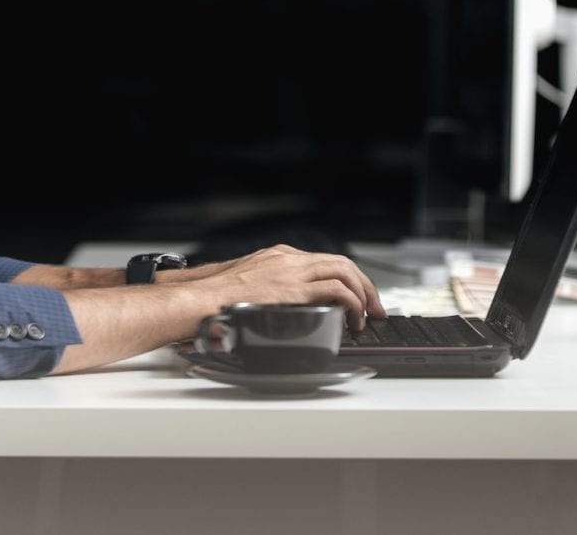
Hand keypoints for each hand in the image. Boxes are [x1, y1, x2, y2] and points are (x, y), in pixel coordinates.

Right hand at [183, 245, 384, 330]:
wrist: (202, 300)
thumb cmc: (217, 299)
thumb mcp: (246, 284)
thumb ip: (267, 289)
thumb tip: (280, 308)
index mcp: (279, 256)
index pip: (324, 262)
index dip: (347, 280)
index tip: (356, 298)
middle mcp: (289, 258)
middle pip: (341, 263)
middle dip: (364, 286)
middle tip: (375, 308)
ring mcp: (292, 271)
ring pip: (344, 272)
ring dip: (363, 295)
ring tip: (367, 317)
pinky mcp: (294, 289)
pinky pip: (336, 291)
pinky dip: (351, 304)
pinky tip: (351, 321)